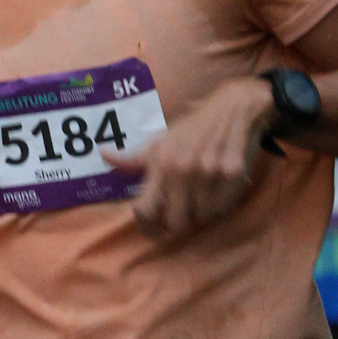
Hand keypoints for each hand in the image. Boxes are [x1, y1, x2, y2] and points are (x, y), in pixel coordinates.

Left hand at [105, 76, 274, 248]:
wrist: (234, 108)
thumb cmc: (193, 127)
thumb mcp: (161, 140)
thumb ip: (133, 158)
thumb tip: (103, 155)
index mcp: (162, 162)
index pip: (145, 209)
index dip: (147, 227)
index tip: (152, 231)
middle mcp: (184, 169)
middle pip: (176, 222)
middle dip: (178, 220)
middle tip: (183, 210)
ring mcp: (210, 173)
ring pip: (202, 217)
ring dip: (201, 212)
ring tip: (202, 194)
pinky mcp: (234, 175)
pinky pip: (223, 208)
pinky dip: (220, 204)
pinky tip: (218, 188)